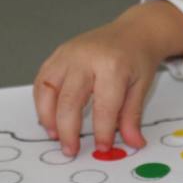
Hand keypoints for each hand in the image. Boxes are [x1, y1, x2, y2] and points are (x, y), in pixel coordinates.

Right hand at [33, 1, 182, 155]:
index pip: (104, 107)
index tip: (103, 148)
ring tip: (55, 136)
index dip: (102, 131)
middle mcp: (86, 59)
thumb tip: (133, 144)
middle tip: (70, 151)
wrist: (133, 32)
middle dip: (68, 130)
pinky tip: (49, 118)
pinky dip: (42, 102)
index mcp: (112, 67)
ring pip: (48, 90)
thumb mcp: (141, 88)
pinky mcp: (57, 54)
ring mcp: (67, 54)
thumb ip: (132, 117)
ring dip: (48, 117)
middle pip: (69, 100)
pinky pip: (42, 81)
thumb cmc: (137, 60)